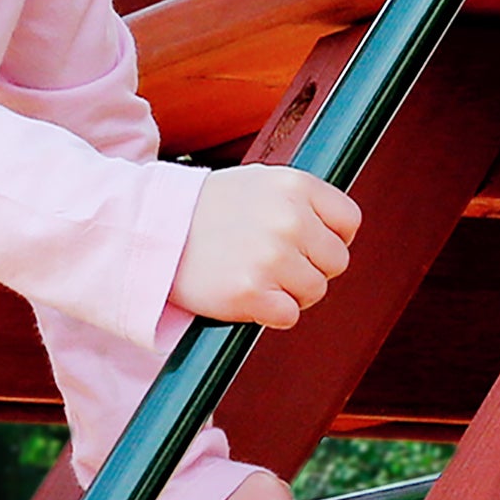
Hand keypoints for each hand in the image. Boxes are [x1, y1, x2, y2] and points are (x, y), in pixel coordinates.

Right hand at [170, 164, 360, 328]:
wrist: (151, 230)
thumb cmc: (207, 210)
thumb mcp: (259, 183)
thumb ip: (301, 202)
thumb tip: (340, 233)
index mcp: (296, 186)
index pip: (348, 223)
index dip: (329, 238)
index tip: (303, 244)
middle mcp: (289, 219)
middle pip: (335, 262)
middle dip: (309, 268)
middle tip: (272, 264)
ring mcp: (271, 258)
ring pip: (314, 292)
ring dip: (289, 293)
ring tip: (254, 277)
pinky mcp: (250, 294)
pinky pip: (288, 316)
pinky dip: (269, 312)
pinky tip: (245, 295)